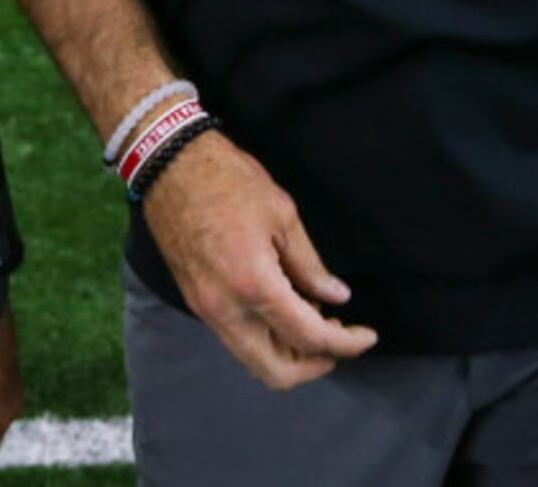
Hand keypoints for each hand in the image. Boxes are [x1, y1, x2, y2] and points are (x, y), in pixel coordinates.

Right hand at [140, 133, 375, 389]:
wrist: (169, 165)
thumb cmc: (229, 180)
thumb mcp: (282, 214)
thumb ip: (310, 264)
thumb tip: (336, 297)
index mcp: (255, 285)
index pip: (309, 338)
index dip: (345, 345)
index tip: (367, 337)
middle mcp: (227, 310)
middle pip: (277, 372)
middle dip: (315, 363)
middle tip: (338, 336)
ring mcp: (207, 310)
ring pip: (254, 360)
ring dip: (289, 353)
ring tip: (314, 318)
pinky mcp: (196, 302)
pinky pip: (237, 340)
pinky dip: (266, 338)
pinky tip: (284, 307)